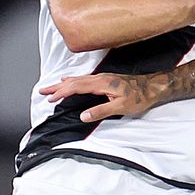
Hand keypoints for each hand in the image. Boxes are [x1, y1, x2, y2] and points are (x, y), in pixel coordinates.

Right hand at [40, 74, 161, 121]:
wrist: (152, 87)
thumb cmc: (139, 97)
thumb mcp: (120, 107)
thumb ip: (101, 111)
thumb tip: (83, 116)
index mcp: (101, 84)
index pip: (76, 87)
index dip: (62, 93)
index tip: (51, 99)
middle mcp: (100, 78)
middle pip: (73, 81)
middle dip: (57, 87)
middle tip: (43, 92)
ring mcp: (102, 78)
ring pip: (78, 79)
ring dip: (63, 84)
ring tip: (51, 87)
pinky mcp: (105, 80)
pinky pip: (83, 79)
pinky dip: (73, 81)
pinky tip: (70, 81)